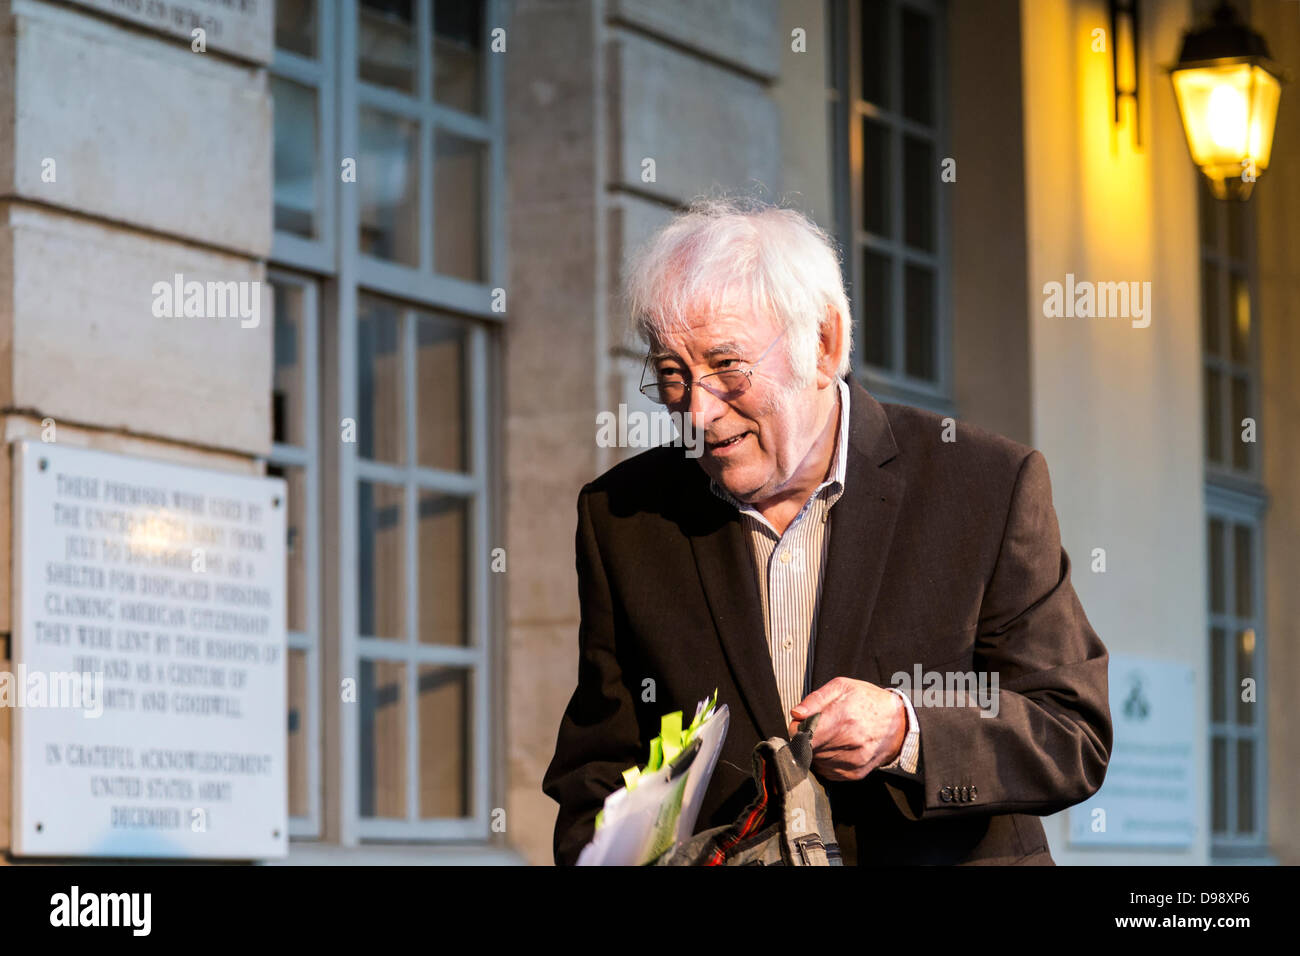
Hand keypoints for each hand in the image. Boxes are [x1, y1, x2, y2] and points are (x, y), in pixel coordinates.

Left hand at [788, 677, 906, 780]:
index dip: (798, 728)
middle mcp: (848, 742)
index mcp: (842, 718)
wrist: (899, 723)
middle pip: (807, 750)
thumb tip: (796, 714)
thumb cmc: (868, 701)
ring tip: (829, 737)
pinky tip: (836, 748)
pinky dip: (826, 761)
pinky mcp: (855, 773)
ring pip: (816, 762)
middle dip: (806, 739)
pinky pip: (827, 772)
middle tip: (817, 728)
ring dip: (816, 751)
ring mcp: (852, 761)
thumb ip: (816, 699)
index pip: (803, 735)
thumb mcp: (842, 687)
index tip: (803, 723)